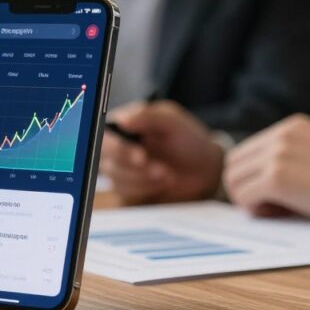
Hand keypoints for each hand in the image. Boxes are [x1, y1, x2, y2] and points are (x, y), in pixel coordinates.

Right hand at [100, 101, 223, 204]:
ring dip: (144, 179)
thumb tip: (122, 120)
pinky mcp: (126, 188)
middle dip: (136, 169)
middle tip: (161, 169)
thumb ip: (147, 116)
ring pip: (117, 179)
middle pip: (108, 160)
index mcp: (123, 124)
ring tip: (168, 174)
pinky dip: (147, 189)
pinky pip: (126, 193)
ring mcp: (120, 168)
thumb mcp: (172, 121)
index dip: (118, 149)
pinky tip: (163, 182)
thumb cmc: (188, 140)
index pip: (105, 136)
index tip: (141, 157)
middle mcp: (116, 146)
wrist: (203, 169)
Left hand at [224, 114, 309, 222]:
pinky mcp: (275, 177)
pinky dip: (255, 209)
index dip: (253, 176)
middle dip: (245, 187)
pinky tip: (279, 212)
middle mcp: (278, 136)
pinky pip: (244, 196)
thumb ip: (292, 157)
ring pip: (233, 180)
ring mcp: (275, 155)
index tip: (274, 193)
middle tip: (270, 204)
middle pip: (233, 164)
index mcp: (289, 128)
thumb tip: (262, 182)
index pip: (246, 151)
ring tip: (277, 209)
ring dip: (248, 199)